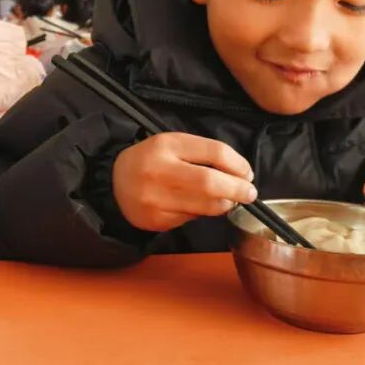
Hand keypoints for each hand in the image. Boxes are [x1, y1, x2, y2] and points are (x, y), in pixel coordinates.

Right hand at [112, 133, 256, 231]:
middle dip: (237, 189)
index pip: (214, 152)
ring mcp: (156, 199)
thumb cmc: (152, 160)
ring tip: (226, 199)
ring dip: (224, 204)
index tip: (247, 173)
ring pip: (205, 206)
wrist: (114, 182)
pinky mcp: (156, 220)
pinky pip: (191, 218)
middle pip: (210, 183)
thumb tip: (240, 174)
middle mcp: (159, 172)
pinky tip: (194, 205)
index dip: (238, 164)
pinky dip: (201, 212)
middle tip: (249, 193)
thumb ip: (205, 153)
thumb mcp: (174, 144)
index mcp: (166, 146)